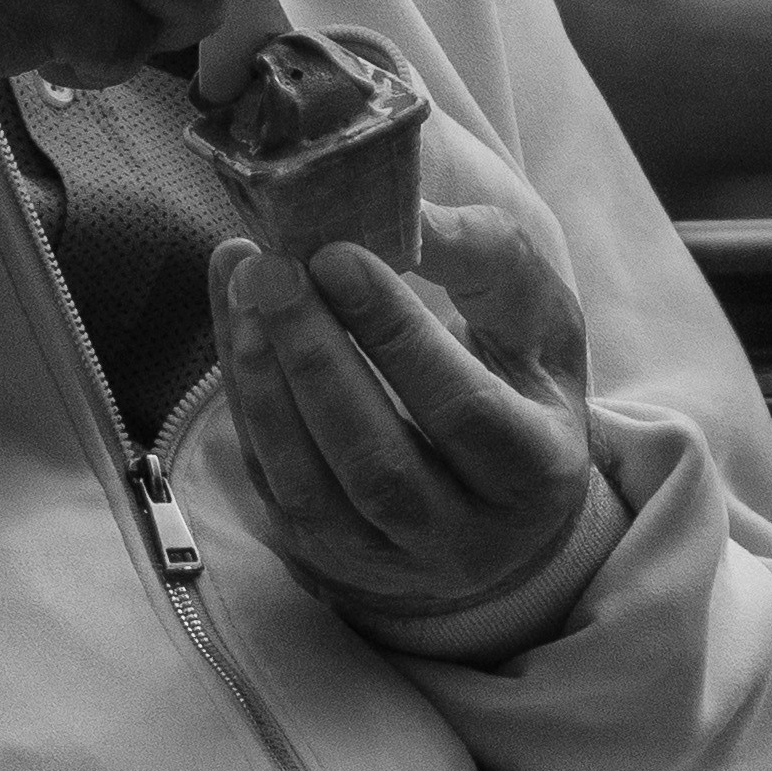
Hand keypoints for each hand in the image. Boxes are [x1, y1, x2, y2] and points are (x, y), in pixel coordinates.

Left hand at [210, 218, 607, 643]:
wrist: (500, 500)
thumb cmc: (522, 388)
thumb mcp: (537, 321)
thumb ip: (487, 262)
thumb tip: (403, 212)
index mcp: (537, 472)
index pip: (462, 410)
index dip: (396, 336)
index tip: (337, 255)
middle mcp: (465, 536)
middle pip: (377, 459)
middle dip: (315, 359)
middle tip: (272, 270)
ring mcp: (388, 558)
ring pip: (312, 485)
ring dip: (266, 384)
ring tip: (245, 290)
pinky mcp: (325, 554)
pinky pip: (273, 483)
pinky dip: (247, 402)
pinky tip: (235, 325)